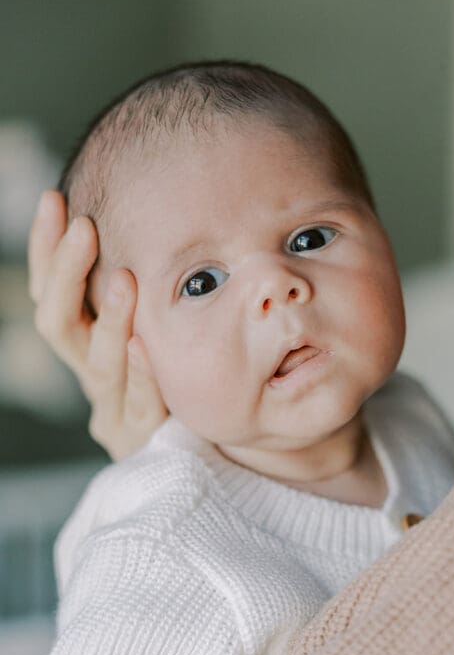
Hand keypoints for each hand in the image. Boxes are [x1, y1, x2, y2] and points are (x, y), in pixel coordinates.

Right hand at [29, 190, 166, 458]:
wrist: (204, 454)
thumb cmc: (185, 378)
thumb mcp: (164, 329)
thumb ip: (155, 287)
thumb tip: (157, 208)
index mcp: (85, 343)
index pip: (52, 289)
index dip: (46, 248)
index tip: (54, 199)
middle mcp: (91, 374)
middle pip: (57, 322)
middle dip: (66, 272)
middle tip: (84, 227)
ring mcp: (111, 409)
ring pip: (96, 363)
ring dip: (110, 318)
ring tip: (124, 278)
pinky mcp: (139, 441)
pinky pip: (137, 405)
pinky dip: (141, 375)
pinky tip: (144, 347)